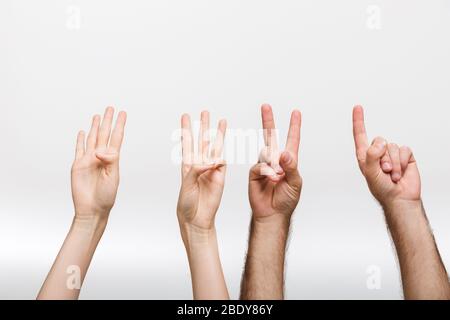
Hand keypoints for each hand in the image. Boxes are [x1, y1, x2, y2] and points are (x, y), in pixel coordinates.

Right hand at [71, 107, 126, 222]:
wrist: (92, 209)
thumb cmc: (106, 196)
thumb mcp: (113, 177)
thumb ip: (110, 161)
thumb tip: (100, 149)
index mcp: (112, 159)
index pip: (116, 137)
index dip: (119, 125)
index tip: (123, 113)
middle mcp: (101, 157)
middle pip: (104, 134)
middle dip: (108, 121)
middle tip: (110, 108)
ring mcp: (89, 160)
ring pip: (92, 139)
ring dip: (95, 127)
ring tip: (98, 116)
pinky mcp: (78, 165)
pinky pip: (79, 149)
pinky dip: (80, 140)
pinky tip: (83, 132)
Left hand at [177, 111, 226, 231]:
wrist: (197, 218)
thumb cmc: (187, 204)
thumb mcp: (186, 185)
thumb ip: (196, 170)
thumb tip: (210, 160)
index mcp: (187, 165)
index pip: (187, 143)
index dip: (186, 129)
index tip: (185, 116)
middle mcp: (199, 164)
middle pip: (202, 140)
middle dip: (203, 126)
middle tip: (205, 112)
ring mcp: (211, 169)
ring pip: (215, 147)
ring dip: (217, 134)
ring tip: (221, 120)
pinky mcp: (221, 176)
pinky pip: (223, 161)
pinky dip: (222, 154)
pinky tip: (222, 146)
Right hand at [249, 104, 301, 220]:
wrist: (272, 214)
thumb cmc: (287, 200)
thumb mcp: (295, 183)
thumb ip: (291, 167)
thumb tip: (284, 153)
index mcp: (289, 161)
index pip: (292, 140)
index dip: (294, 126)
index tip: (296, 112)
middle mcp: (275, 160)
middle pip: (271, 136)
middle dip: (268, 120)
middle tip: (265, 106)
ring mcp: (264, 165)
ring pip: (265, 152)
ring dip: (272, 162)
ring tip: (277, 177)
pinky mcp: (254, 172)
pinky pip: (259, 165)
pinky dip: (265, 171)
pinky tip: (269, 179)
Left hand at [352, 106, 420, 206]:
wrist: (399, 198)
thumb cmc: (381, 188)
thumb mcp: (370, 172)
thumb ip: (372, 155)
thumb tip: (381, 142)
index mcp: (365, 155)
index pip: (360, 135)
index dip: (359, 121)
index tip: (357, 107)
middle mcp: (378, 152)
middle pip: (379, 140)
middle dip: (382, 157)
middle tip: (383, 172)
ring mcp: (391, 154)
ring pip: (392, 146)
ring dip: (392, 163)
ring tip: (392, 176)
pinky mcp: (405, 156)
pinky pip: (404, 150)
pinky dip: (402, 162)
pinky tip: (401, 173)